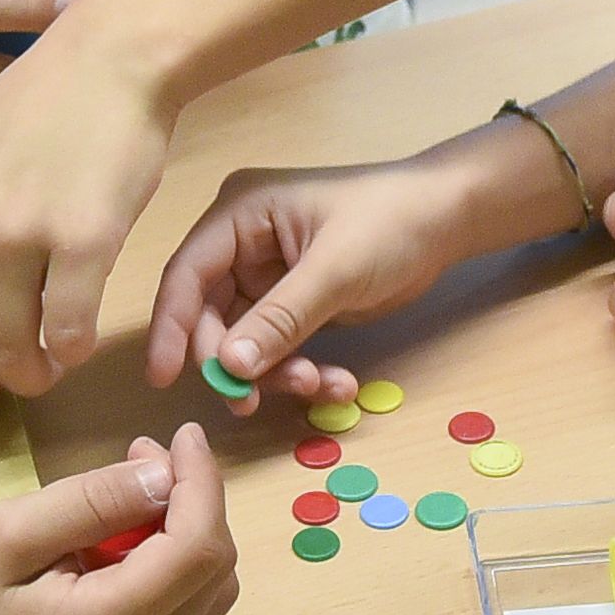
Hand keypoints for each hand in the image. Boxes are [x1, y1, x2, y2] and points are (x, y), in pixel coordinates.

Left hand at [0, 27, 173, 402]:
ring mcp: (15, 234)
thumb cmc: (36, 116)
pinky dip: (73, 351)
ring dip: (31, 376)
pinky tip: (79, 339)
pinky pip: (68, 332)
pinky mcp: (80, 239)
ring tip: (47, 365)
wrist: (106, 62)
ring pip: (10, 353)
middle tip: (8, 382)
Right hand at [0, 431, 240, 614]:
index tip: (183, 433)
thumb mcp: (9, 532)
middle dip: (196, 504)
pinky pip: (182, 612)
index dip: (203, 483)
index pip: (199, 548)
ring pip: (208, 593)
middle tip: (144, 454)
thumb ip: (93, 502)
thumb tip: (165, 474)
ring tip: (131, 488)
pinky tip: (123, 535)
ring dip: (187, 533)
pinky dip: (171, 564)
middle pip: (216, 572)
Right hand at [144, 142, 521, 405]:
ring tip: (319, 387)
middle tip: (255, 401)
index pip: (187, 273)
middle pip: (211, 315)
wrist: (450, 218)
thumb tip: (227, 365)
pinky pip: (280, 346)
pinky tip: (339, 384)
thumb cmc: (390, 222)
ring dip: (276, 372)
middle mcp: (243, 242)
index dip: (171, 327)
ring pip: (246, 340)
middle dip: (237, 361)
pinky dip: (301, 369)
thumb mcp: (334, 270)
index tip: (164, 378)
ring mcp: (267, 274)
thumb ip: (279, 318)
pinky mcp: (294, 302)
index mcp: (239, 212)